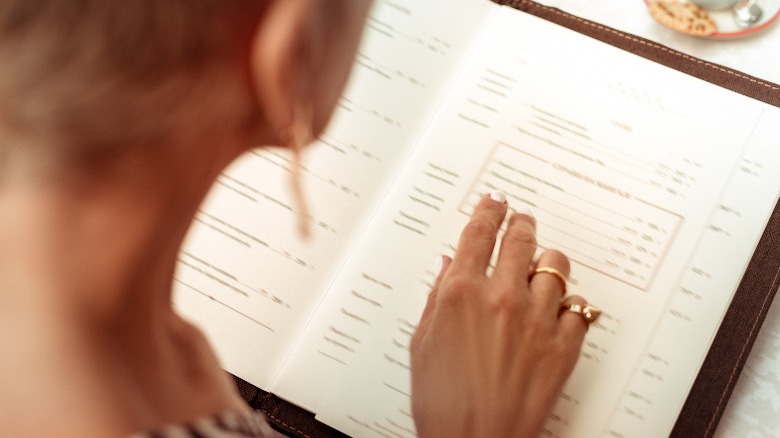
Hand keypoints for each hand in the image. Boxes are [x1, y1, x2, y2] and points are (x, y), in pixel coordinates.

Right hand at [410, 192, 589, 436]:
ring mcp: (537, 320)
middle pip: (520, 239)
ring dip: (548, 260)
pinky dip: (569, 305)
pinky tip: (559, 309)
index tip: (494, 202)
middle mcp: (502, 298)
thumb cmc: (443, 402)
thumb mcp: (423, 343)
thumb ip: (437, 297)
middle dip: (521, 223)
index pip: (479, 233)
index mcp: (461, 293)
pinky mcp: (563, 346)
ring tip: (543, 264)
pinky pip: (578, 309)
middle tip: (521, 220)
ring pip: (555, 267)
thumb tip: (447, 266)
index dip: (488, 210)